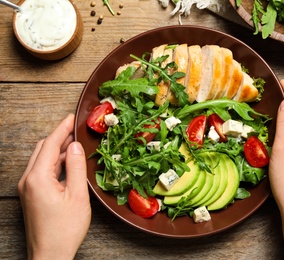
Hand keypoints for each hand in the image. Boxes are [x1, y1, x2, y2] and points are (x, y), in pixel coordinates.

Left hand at [18, 114, 90, 259]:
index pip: (49, 144)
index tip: (72, 117)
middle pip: (42, 149)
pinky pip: (41, 170)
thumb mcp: (77, 196)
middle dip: (58, 136)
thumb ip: (75, 167)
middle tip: (76, 128)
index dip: (62, 128)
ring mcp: (27, 188)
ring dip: (57, 149)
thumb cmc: (64, 229)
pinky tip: (67, 162)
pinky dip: (54, 162)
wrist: (50, 254)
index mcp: (37, 178)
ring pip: (41, 159)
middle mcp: (27, 180)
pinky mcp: (31, 194)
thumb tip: (75, 146)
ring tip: (75, 143)